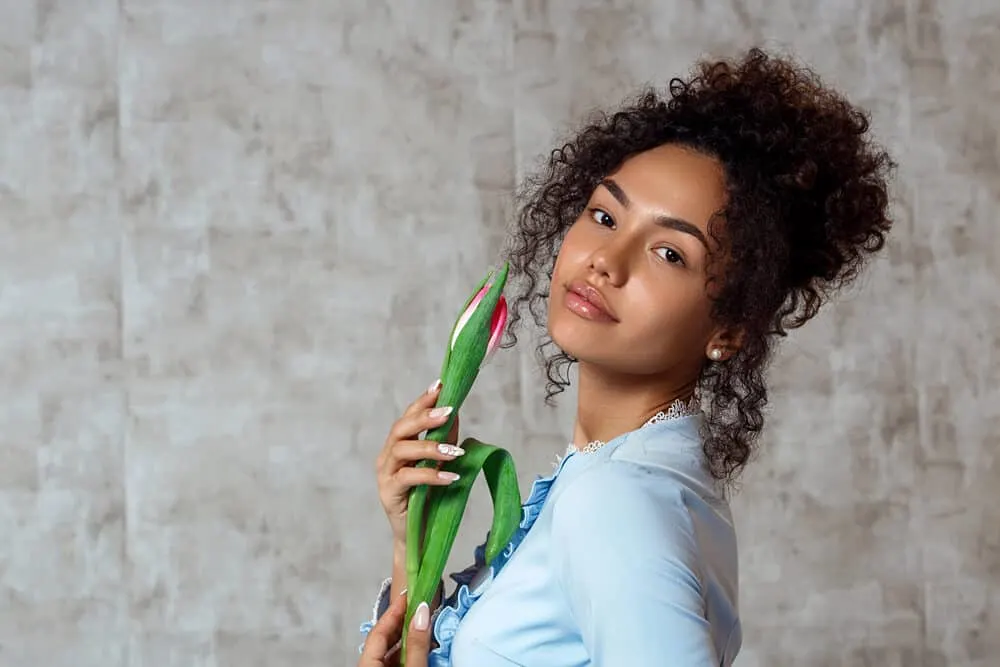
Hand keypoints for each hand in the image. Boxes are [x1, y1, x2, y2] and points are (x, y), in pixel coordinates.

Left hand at [358, 594, 432, 666]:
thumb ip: (416, 645)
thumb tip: (422, 614)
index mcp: (367, 664)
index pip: (378, 630)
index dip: (395, 610)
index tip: (409, 595)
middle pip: (383, 639)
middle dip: (402, 622)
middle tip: (419, 607)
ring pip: (389, 651)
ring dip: (407, 638)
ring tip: (425, 628)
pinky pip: (394, 662)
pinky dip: (408, 653)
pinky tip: (421, 650)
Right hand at [376, 380, 461, 545]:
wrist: (419, 536)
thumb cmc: (429, 498)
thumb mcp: (441, 464)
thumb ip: (446, 440)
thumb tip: (456, 412)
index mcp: (398, 446)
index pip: (408, 417)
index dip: (422, 400)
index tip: (440, 385)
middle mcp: (387, 457)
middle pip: (400, 429)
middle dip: (424, 417)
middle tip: (449, 410)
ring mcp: (384, 476)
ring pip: (401, 450)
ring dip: (430, 447)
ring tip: (454, 452)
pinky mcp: (388, 494)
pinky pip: (407, 478)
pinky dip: (430, 474)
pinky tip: (451, 476)